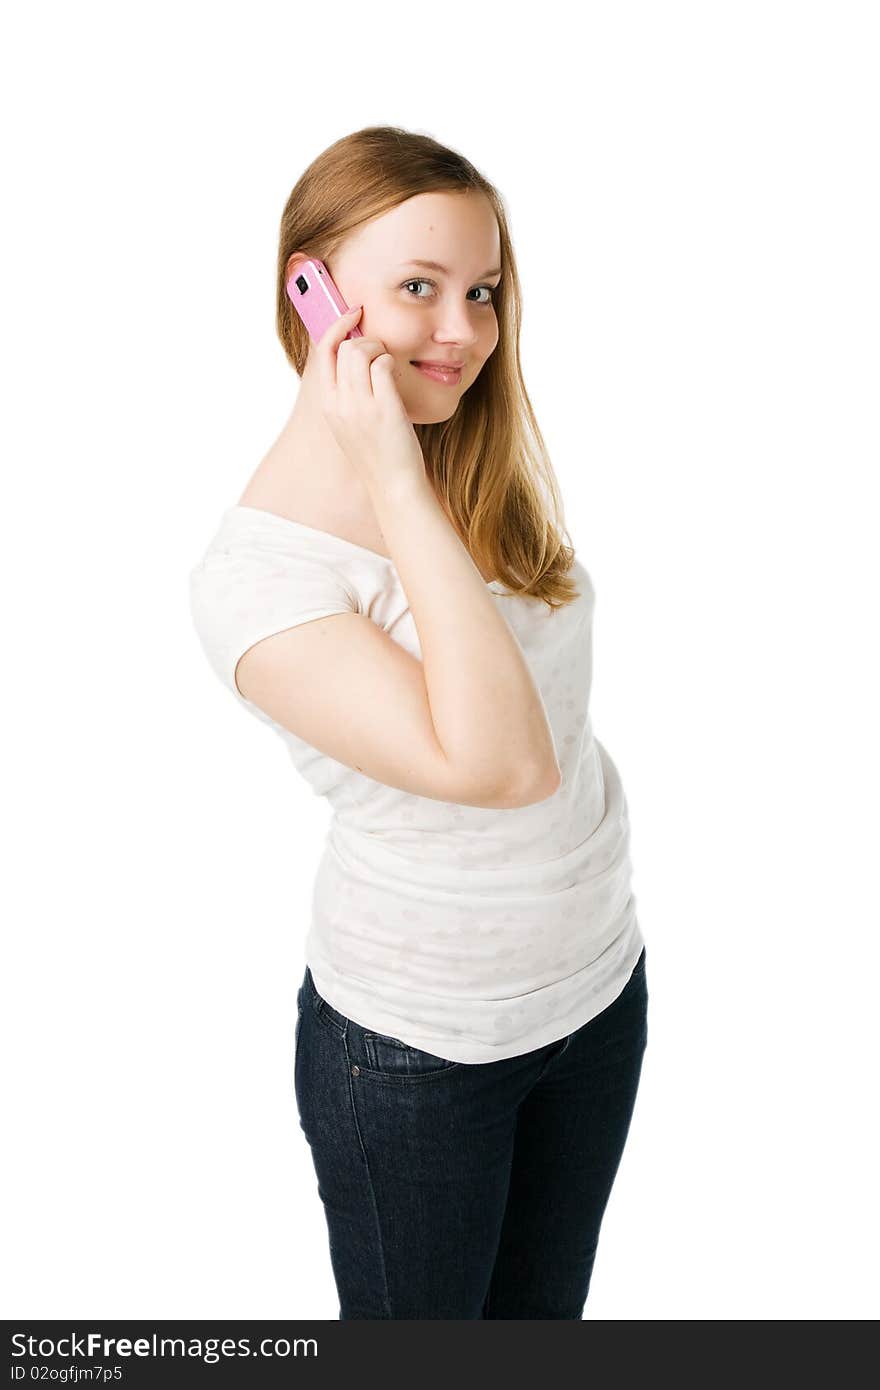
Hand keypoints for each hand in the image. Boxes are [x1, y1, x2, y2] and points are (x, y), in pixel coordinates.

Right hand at [318, 306, 426, 497]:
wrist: (393, 486)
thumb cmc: (378, 453)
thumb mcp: (350, 423)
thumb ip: (347, 393)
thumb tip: (357, 356)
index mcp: (327, 405)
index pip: (324, 352)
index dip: (338, 326)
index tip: (353, 313)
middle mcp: (338, 403)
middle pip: (345, 346)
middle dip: (366, 340)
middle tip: (381, 352)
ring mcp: (359, 405)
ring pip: (362, 351)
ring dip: (380, 350)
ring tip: (389, 367)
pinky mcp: (383, 408)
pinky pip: (384, 365)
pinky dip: (392, 365)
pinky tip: (397, 381)